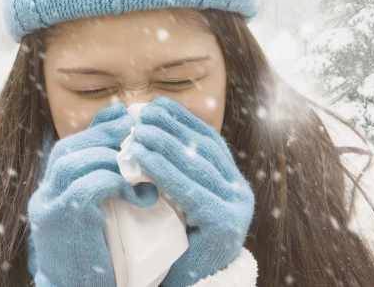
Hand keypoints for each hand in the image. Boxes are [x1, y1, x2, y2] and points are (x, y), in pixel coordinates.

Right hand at [27, 101, 157, 286]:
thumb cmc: (98, 261)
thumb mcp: (103, 218)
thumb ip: (109, 188)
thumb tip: (135, 156)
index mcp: (50, 192)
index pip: (69, 147)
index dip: (98, 129)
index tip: (125, 117)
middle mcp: (43, 196)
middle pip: (67, 148)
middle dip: (105, 136)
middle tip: (137, 132)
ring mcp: (48, 209)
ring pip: (74, 163)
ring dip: (113, 159)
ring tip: (141, 170)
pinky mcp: (61, 222)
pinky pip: (86, 187)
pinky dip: (116, 183)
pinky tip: (141, 195)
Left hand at [128, 96, 254, 286]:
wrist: (185, 286)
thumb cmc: (172, 241)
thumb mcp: (173, 198)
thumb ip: (170, 169)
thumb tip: (147, 126)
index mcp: (230, 181)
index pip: (207, 139)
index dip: (181, 118)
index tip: (153, 105)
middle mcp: (239, 191)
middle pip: (203, 148)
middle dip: (169, 127)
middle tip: (138, 115)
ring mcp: (236, 207)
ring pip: (197, 165)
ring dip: (162, 143)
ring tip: (134, 132)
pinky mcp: (224, 224)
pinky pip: (190, 190)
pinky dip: (163, 170)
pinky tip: (141, 158)